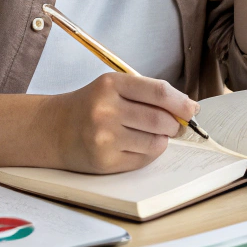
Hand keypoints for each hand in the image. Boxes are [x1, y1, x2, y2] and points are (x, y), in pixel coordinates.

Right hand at [44, 72, 199, 173]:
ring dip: (163, 140)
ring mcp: (104, 138)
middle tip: (176, 125)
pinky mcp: (105, 161)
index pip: (159, 92)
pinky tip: (138, 145)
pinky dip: (149, 153)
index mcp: (110, 84)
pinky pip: (143, 159)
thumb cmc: (90, 105)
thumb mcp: (112, 87)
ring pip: (156, 142)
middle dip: (176, 124)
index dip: (181, 102)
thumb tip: (187, 109)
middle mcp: (106, 110)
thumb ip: (147, 94)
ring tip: (155, 134)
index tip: (192, 108)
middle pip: (161, 119)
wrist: (53, 129)